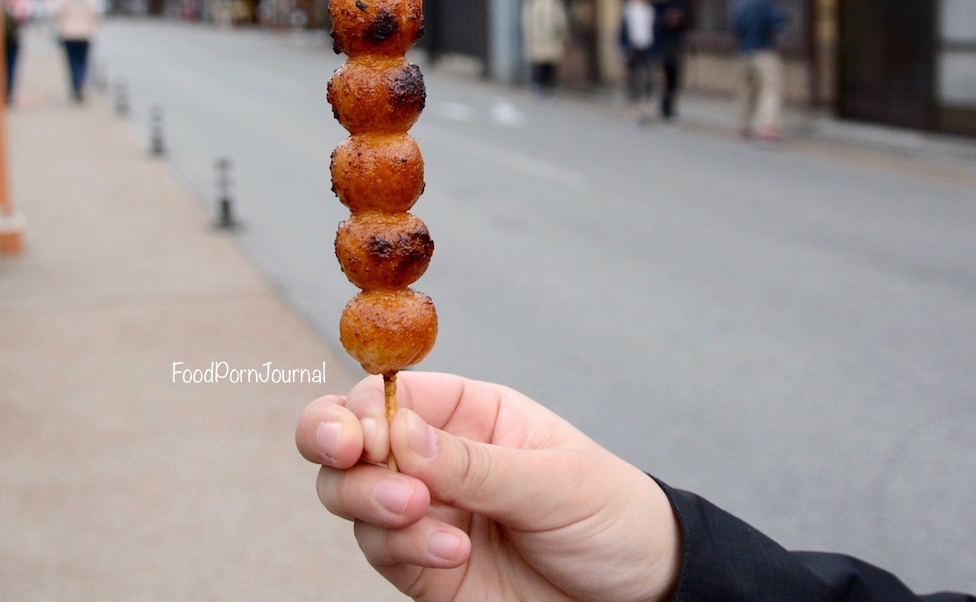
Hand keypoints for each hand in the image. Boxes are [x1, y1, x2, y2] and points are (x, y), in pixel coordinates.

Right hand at [296, 372, 680, 601]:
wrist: (638, 594)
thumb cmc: (609, 515)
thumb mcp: (554, 479)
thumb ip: (475, 462)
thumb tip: (399, 431)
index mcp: (469, 412)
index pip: (390, 393)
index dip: (359, 406)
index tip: (359, 433)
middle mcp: (435, 457)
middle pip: (348, 440)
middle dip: (337, 448)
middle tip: (356, 461)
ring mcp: (426, 513)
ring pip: (350, 497)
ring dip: (371, 503)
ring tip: (420, 514)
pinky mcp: (424, 568)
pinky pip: (383, 552)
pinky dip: (404, 551)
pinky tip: (455, 554)